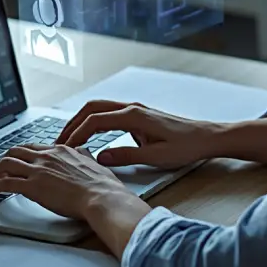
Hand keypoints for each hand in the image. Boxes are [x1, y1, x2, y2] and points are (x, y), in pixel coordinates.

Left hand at [0, 144, 134, 220]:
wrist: (102, 197)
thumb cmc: (102, 186)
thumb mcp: (94, 163)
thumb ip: (84, 156)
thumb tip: (83, 153)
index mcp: (61, 150)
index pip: (33, 147)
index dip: (20, 154)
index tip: (16, 162)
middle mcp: (46, 156)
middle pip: (14, 151)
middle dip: (3, 160)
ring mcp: (38, 170)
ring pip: (4, 164)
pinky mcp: (32, 187)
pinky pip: (4, 183)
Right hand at [56, 100, 223, 168]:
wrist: (207, 137)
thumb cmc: (186, 146)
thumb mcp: (156, 157)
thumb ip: (126, 156)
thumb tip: (100, 158)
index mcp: (134, 116)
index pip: (95, 120)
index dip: (77, 134)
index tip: (65, 148)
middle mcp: (132, 108)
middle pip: (92, 108)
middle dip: (73, 124)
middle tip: (59, 142)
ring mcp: (135, 110)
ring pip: (99, 109)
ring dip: (82, 121)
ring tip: (70, 139)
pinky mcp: (139, 116)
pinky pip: (109, 114)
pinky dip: (94, 123)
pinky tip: (91, 137)